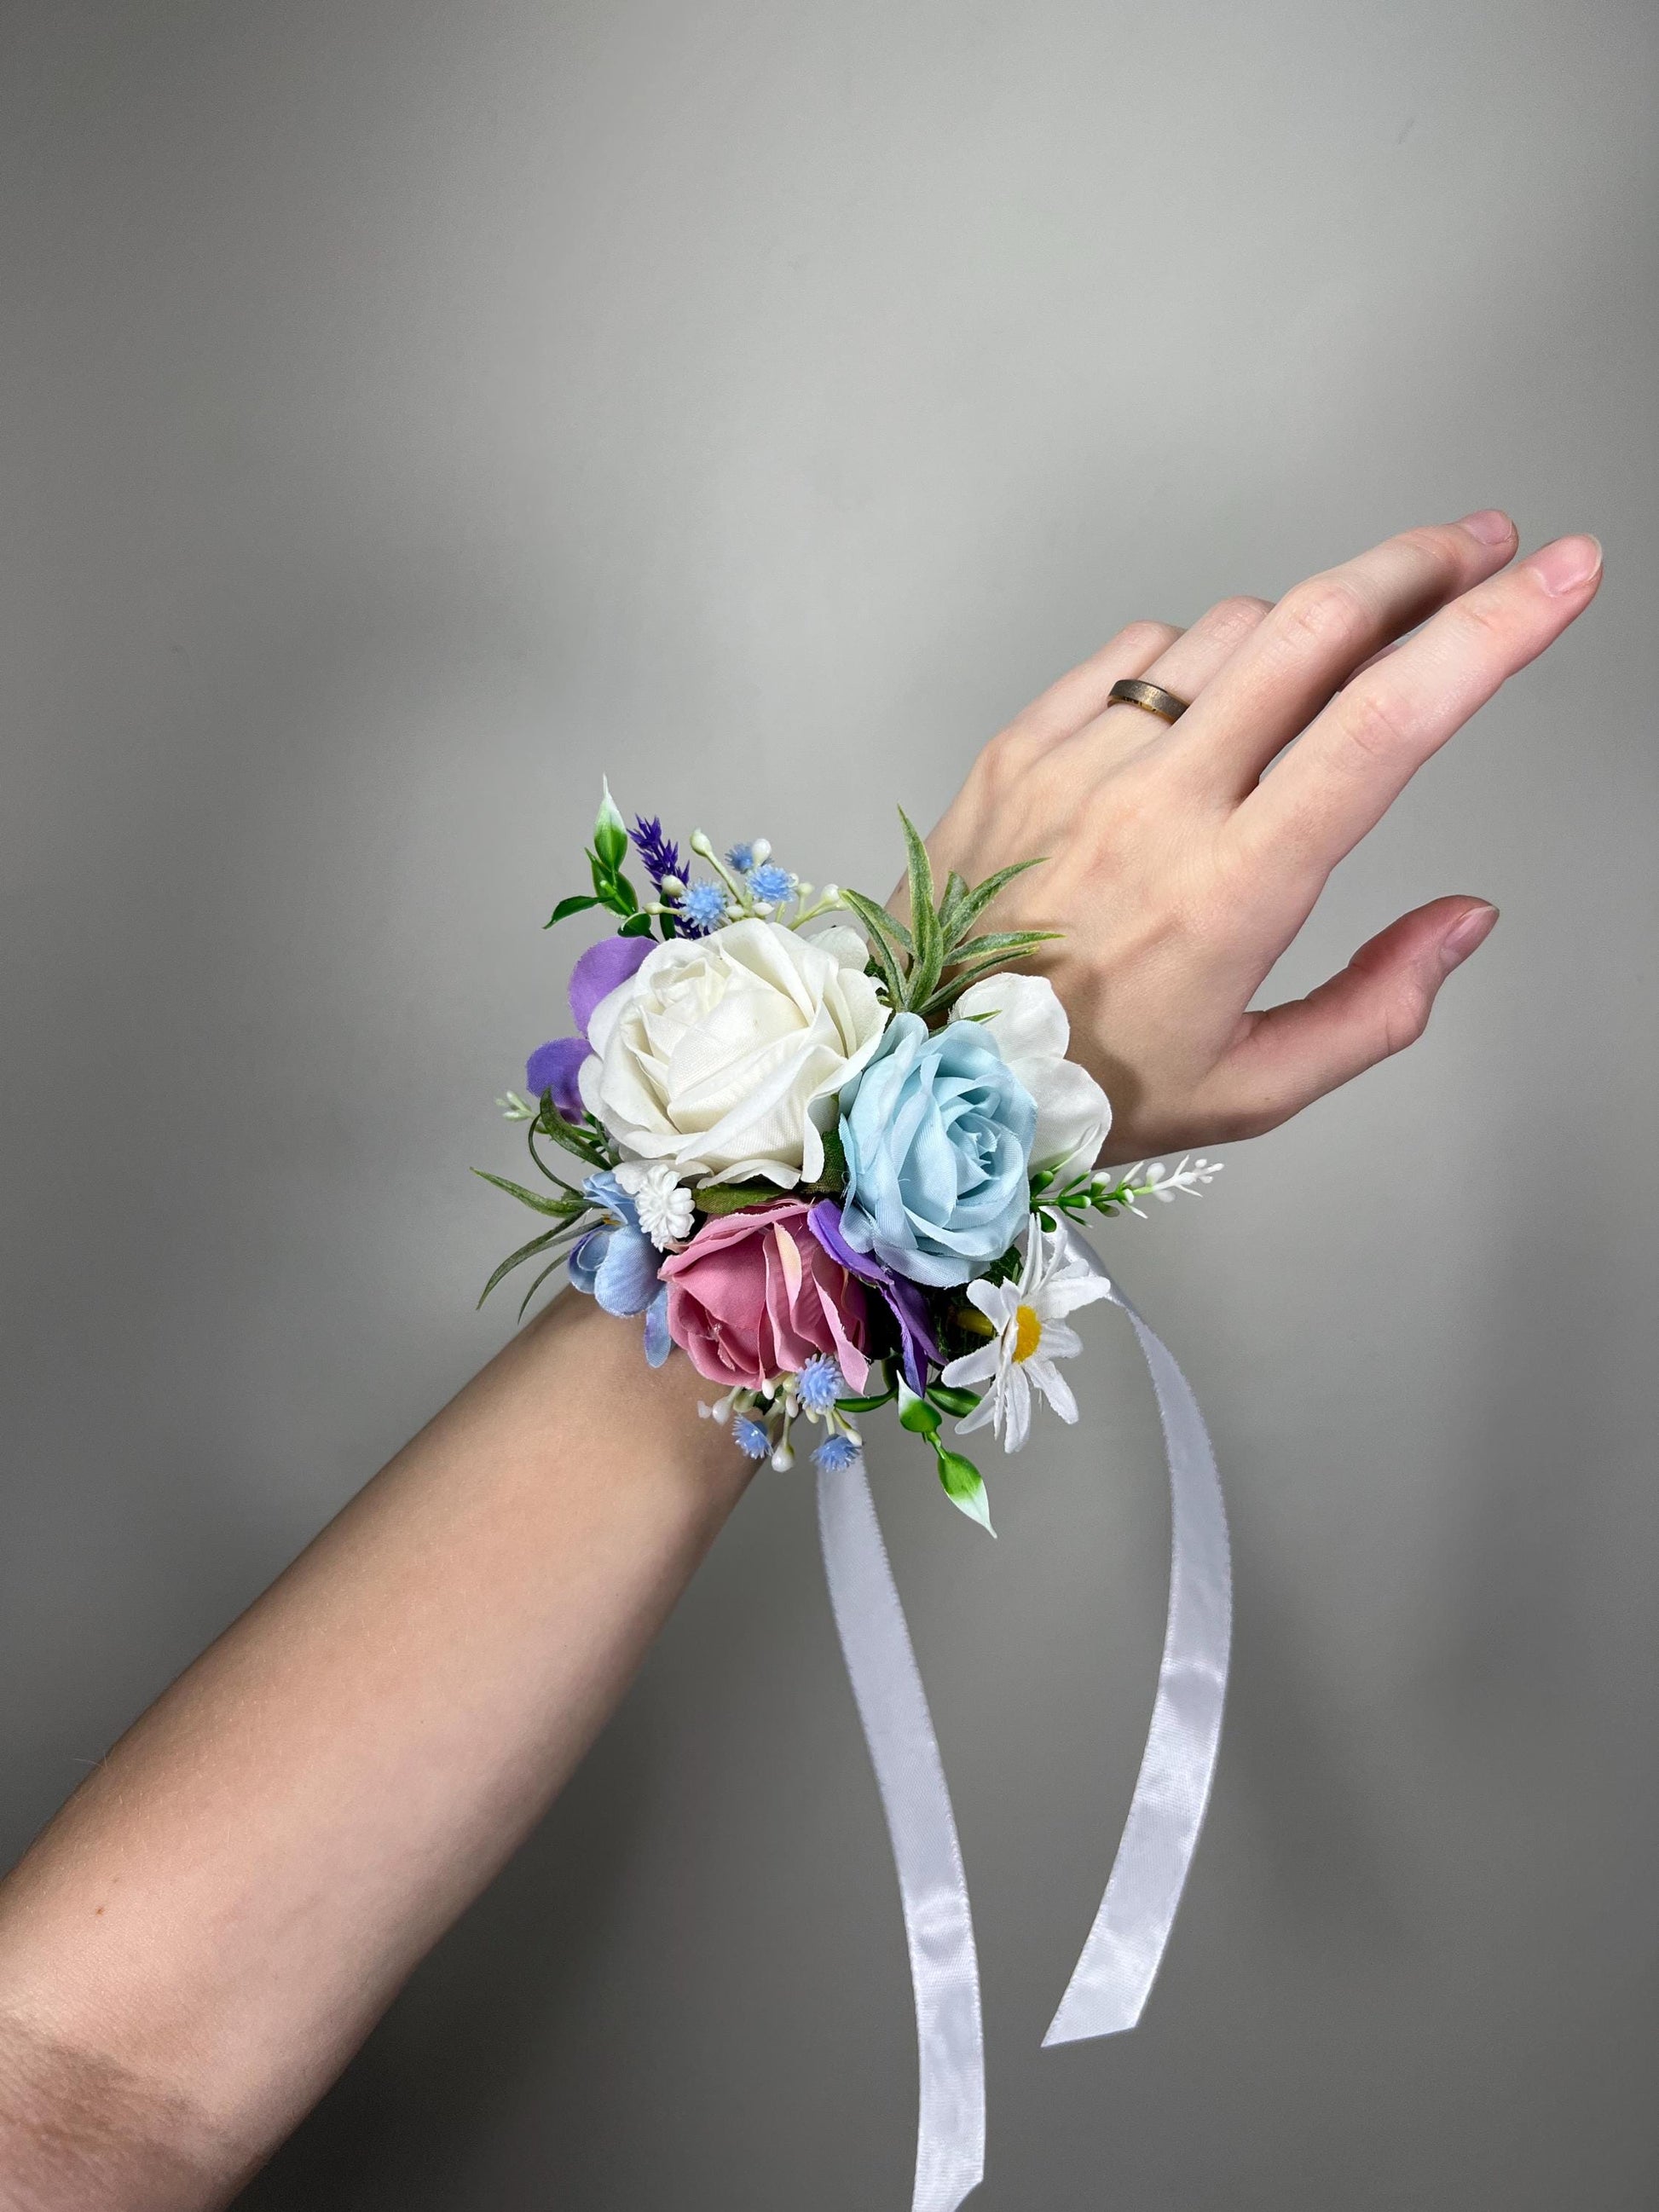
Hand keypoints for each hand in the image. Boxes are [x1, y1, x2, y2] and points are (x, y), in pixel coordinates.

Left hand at [920, 514, 1601, 1163]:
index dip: (1490, 632)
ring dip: (1305, 628)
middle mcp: (1154, 808)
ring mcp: (1078, 764)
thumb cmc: (1080, 1088)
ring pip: (1230, 631)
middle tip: (1483, 547)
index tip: (1562, 575)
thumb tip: (1466, 919)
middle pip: (1314, 627)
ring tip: (1328, 674)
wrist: (917, 1067)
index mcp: (1229, 892)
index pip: (1385, 725)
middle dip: (1420, 566)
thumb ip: (1377, 1007)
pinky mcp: (1020, 746)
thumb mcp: (1251, 1088)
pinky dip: (1195, 658)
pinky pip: (1137, 651)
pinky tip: (1206, 704)